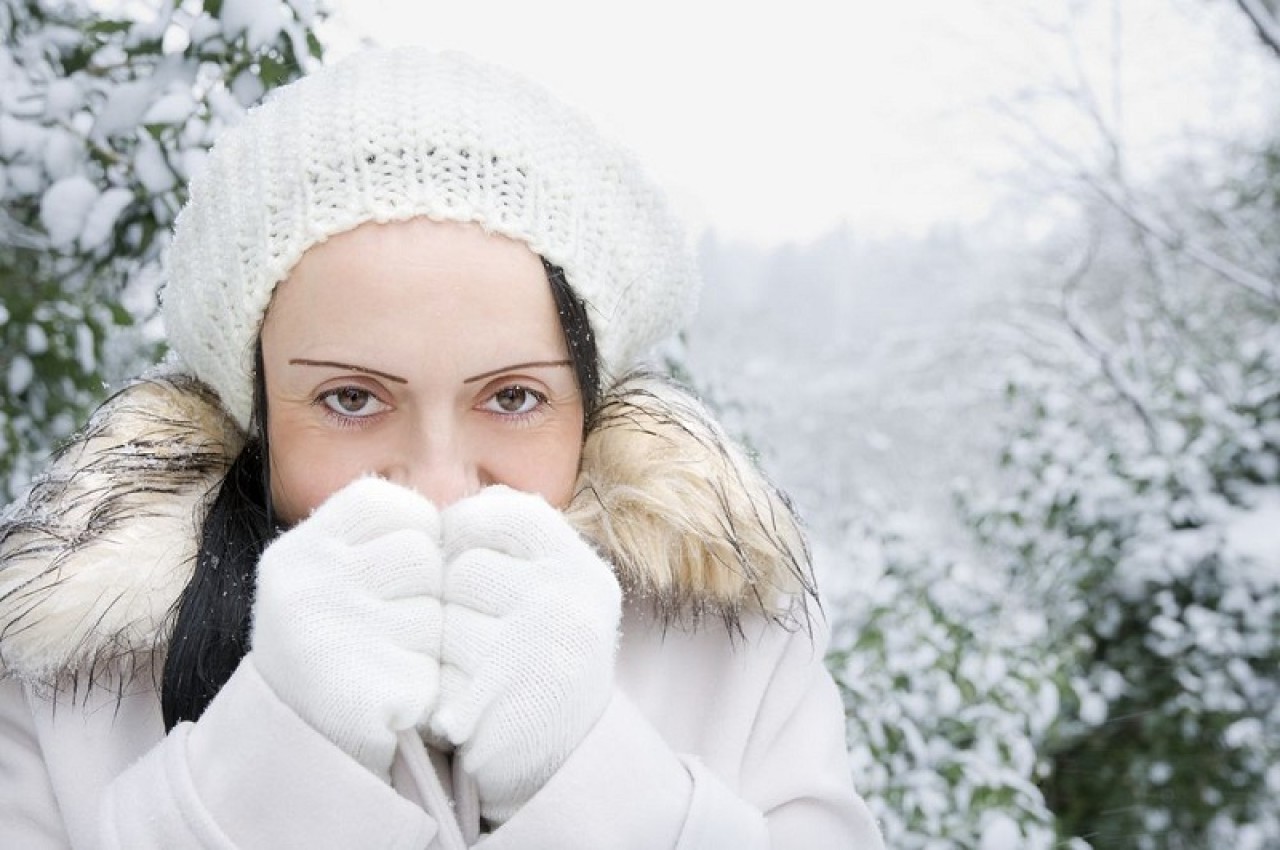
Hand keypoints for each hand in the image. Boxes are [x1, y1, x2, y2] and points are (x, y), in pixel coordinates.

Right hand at [249, 477, 443, 779]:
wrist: (301, 741)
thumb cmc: (339, 640)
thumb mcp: (336, 570)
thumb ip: (388, 533)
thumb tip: (488, 501)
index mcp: (298, 551)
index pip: (389, 503)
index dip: (412, 532)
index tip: (397, 568)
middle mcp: (305, 589)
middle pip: (420, 554)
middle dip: (425, 589)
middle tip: (392, 625)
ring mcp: (329, 643)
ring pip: (436, 612)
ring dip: (431, 640)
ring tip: (392, 660)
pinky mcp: (360, 696)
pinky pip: (435, 669)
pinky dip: (428, 685)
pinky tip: (398, 695)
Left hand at [433, 486, 621, 824]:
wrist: (557, 767)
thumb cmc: (532, 667)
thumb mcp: (546, 595)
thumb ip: (510, 545)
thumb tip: (455, 499)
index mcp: (580, 569)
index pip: (503, 511)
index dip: (465, 533)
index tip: (460, 566)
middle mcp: (572, 600)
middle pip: (462, 567)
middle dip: (450, 603)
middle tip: (475, 641)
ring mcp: (544, 648)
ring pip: (442, 622)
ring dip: (440, 654)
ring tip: (472, 679)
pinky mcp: (508, 701)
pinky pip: (436, 674)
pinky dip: (437, 696)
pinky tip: (461, 712)